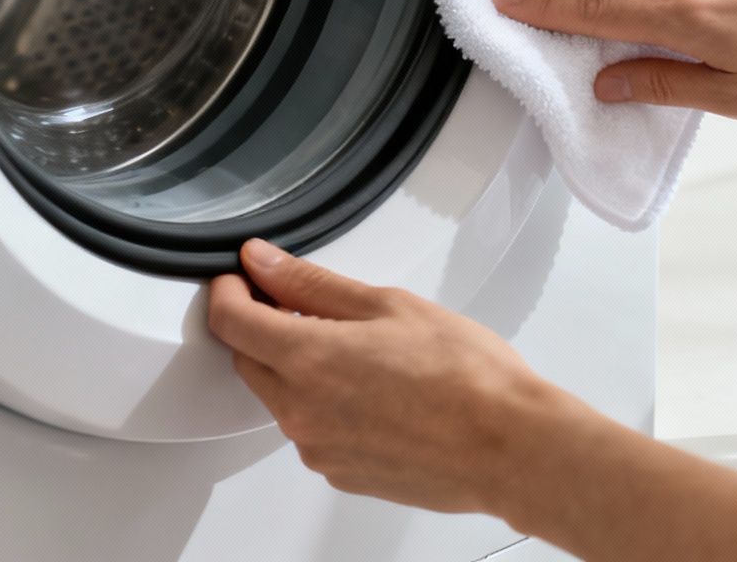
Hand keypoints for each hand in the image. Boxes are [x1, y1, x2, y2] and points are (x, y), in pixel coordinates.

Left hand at [206, 239, 580, 514]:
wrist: (508, 445)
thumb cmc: (465, 376)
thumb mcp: (386, 304)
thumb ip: (312, 285)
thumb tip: (265, 264)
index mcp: (307, 360)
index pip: (230, 322)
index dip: (229, 292)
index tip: (242, 278)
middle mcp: (301, 412)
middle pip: (248, 362)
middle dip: (261, 329)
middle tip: (300, 305)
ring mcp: (319, 449)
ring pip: (282, 399)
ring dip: (298, 369)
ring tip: (359, 350)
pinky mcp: (341, 473)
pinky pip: (313, 431)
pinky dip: (326, 406)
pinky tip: (373, 390)